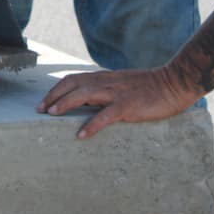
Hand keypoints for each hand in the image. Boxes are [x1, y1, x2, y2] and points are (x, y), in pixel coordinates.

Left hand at [38, 65, 202, 138]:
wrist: (173, 83)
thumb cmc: (149, 87)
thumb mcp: (122, 85)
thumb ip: (105, 91)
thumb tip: (86, 102)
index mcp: (104, 78)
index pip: (73, 79)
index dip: (56, 89)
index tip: (44, 102)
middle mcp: (107, 82)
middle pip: (73, 84)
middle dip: (54, 96)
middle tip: (40, 110)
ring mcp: (117, 93)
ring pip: (84, 94)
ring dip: (65, 104)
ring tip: (52, 115)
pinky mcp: (128, 105)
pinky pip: (106, 115)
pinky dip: (92, 125)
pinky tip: (81, 135)